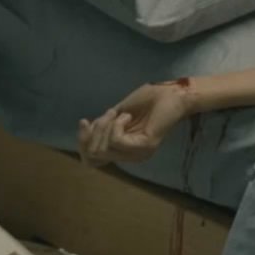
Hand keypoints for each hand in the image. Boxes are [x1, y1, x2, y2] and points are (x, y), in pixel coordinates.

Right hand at [77, 81, 194, 165]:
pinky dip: (116, 125)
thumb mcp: (117, 115)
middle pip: (94, 154)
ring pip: (103, 148)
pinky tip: (128, 116)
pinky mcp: (145, 147)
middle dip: (95, 130)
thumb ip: (102, 127)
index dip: (82, 143)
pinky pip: (116, 141)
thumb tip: (86, 132)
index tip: (85, 121)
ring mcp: (138, 154)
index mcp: (123, 151)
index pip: (92, 162)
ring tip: (119, 113)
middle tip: (110, 113)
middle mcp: (130, 157)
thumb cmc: (147, 101)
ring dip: (105, 125)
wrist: (171, 93)